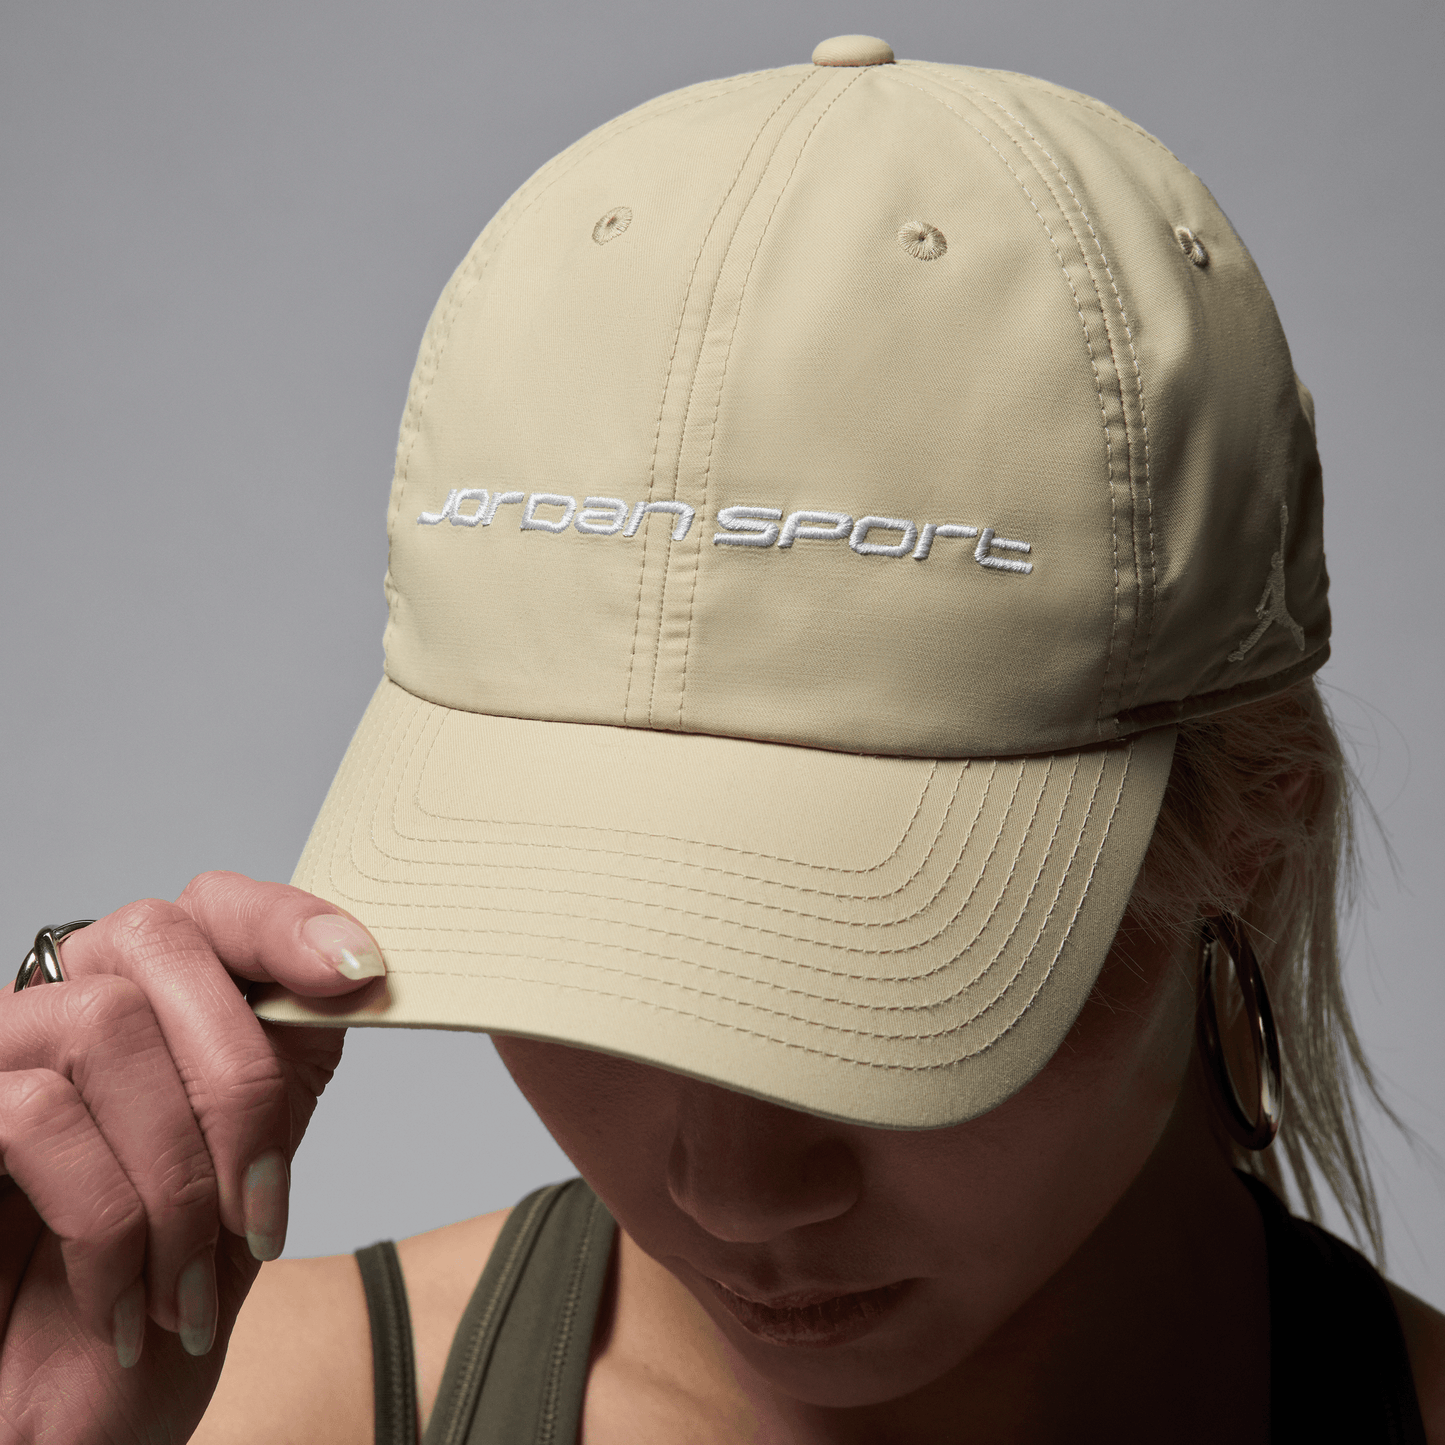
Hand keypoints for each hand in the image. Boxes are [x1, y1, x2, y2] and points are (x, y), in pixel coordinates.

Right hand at [0, 871, 383, 1442]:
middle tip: (259, 1212)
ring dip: (175, 1171)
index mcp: (139, 1010)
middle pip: (159, 940)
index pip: (204, 904)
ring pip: (107, 1025)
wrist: (61, 1430)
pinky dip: (107, 1222)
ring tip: (188, 1283)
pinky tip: (125, 1305)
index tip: (361, 972)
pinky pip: (37, 1117)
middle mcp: (56, 1008)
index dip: (283, 919)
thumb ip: (281, 1069)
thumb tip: (358, 976)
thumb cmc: (152, 1304)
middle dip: (237, 1076)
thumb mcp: (243, 1175)